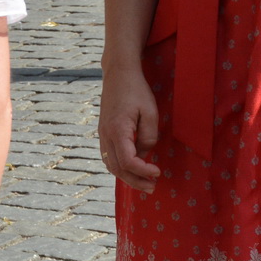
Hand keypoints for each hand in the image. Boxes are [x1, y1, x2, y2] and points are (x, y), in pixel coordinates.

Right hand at [97, 63, 160, 191]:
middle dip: (135, 181)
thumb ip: (149, 136)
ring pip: (110, 164)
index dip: (143, 171)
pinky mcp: (103, 132)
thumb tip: (145, 153)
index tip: (157, 172)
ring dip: (127, 177)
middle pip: (117, 168)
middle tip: (152, 187)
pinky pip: (108, 156)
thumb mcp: (150, 112)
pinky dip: (120, 168)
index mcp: (117, 130)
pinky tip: (132, 170)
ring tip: (144, 183)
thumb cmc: (136, 90)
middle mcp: (105, 135)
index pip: (128, 161)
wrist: (118, 73)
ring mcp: (102, 134)